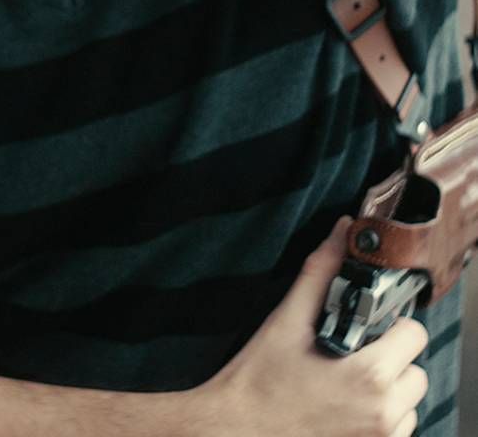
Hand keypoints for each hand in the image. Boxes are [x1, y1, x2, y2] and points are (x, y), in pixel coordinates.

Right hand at [179, 217, 428, 436]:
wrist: (235, 429)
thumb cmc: (257, 381)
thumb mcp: (286, 322)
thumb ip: (319, 274)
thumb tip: (340, 234)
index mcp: (368, 374)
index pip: (413, 333)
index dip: (387, 325)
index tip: (363, 329)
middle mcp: (381, 411)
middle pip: (415, 369)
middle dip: (387, 358)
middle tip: (348, 356)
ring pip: (408, 402)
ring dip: (386, 391)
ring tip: (344, 385)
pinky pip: (396, 430)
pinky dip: (379, 419)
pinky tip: (344, 408)